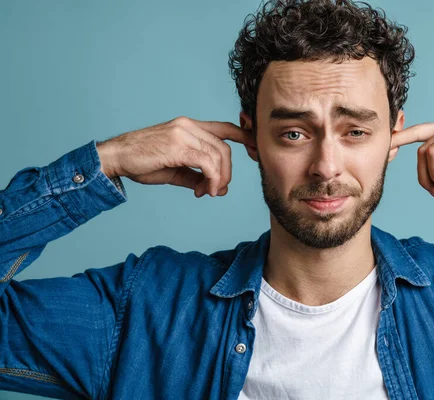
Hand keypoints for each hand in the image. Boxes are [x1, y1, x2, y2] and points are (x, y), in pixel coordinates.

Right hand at [96, 116, 255, 197]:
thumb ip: (197, 176)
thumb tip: (217, 189)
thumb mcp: (176, 170)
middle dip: (227, 173)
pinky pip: (207, 163)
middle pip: (225, 148)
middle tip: (217, 191)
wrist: (116, 157)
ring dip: (219, 179)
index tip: (256, 151)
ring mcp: (183, 133)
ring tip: (208, 192)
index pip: (226, 128)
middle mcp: (189, 126)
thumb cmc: (143, 162)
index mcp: (190, 127)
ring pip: (218, 156)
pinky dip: (212, 179)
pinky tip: (203, 190)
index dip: (245, 138)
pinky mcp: (177, 146)